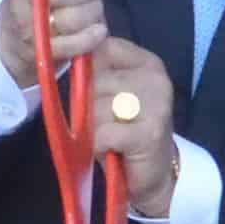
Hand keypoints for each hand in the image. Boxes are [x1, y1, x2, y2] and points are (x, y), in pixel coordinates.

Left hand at [89, 34, 181, 215]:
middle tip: (106, 124)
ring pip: (97, 108)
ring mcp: (155, 105)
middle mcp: (155, 78)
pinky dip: (99, 146)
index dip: (86, 70)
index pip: (103, 49)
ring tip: (110, 138)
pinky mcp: (149, 132)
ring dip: (94, 129)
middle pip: (96, 82)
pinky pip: (103, 133)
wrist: (155, 174)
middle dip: (90, 107)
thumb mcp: (110, 96)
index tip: (91, 92)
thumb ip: (96, 74)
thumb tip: (69, 54)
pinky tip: (112, 150)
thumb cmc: (126, 133)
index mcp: (146, 63)